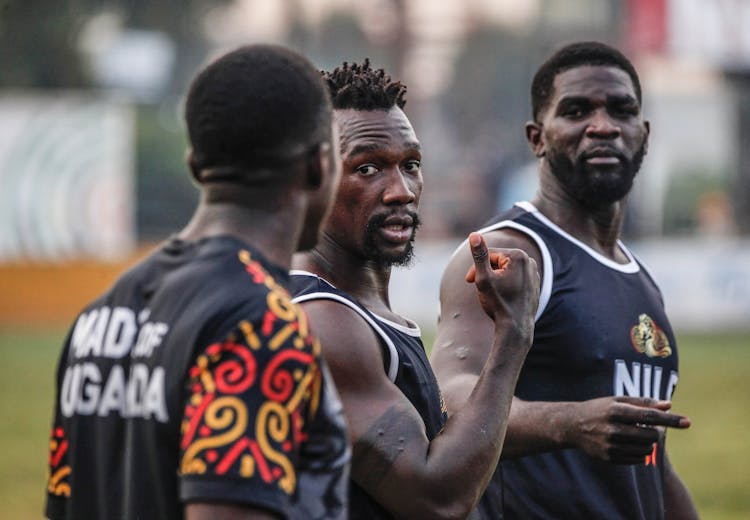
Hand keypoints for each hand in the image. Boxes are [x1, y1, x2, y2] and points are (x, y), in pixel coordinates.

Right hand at [465, 232, 539, 334]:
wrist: (516, 328)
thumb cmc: (499, 303)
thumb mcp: (484, 278)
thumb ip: (479, 255)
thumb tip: (474, 235)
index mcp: (518, 256)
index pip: (489, 256)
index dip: (476, 269)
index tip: (469, 282)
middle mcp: (530, 261)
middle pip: (498, 262)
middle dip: (486, 274)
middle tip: (479, 289)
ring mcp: (535, 273)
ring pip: (506, 271)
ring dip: (496, 280)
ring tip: (493, 296)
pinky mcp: (535, 284)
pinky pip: (515, 280)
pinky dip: (507, 286)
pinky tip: (504, 299)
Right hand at [566, 396, 690, 463]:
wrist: (573, 426)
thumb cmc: (600, 409)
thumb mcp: (618, 400)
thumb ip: (643, 403)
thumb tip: (669, 405)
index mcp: (616, 411)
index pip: (649, 416)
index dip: (670, 419)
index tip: (687, 422)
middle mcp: (613, 429)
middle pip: (651, 435)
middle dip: (655, 431)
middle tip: (649, 426)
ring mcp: (611, 445)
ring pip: (646, 449)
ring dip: (648, 442)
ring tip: (638, 434)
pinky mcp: (609, 458)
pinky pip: (638, 459)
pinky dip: (640, 452)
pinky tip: (631, 444)